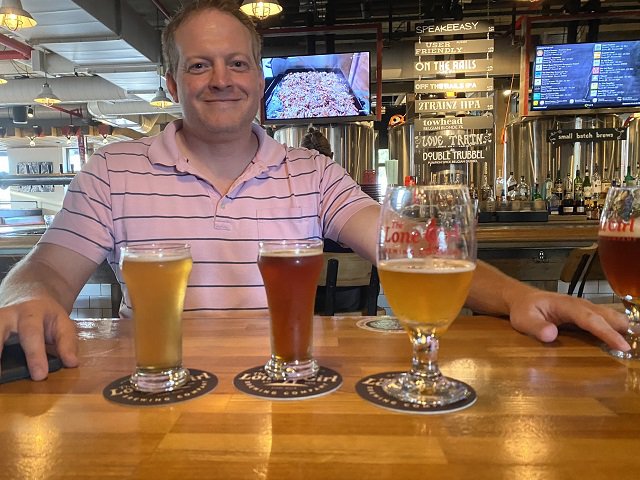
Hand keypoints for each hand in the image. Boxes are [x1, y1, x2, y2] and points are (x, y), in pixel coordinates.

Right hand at [0, 297, 78, 380]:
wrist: (28, 294)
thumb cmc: (46, 315)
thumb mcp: (61, 322)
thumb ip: (66, 342)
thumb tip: (71, 363)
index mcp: (31, 313)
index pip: (32, 334)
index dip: (35, 356)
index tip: (39, 376)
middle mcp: (7, 314)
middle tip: (1, 376)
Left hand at [507, 290, 629, 350]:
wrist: (522, 299)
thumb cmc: (524, 309)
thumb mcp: (523, 319)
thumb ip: (536, 327)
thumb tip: (551, 335)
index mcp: (566, 305)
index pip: (590, 319)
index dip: (607, 332)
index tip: (622, 346)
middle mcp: (580, 305)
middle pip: (607, 315)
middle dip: (624, 329)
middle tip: (636, 347)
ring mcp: (585, 308)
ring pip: (610, 316)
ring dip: (624, 328)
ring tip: (636, 342)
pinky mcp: (587, 314)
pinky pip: (606, 320)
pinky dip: (618, 328)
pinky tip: (627, 338)